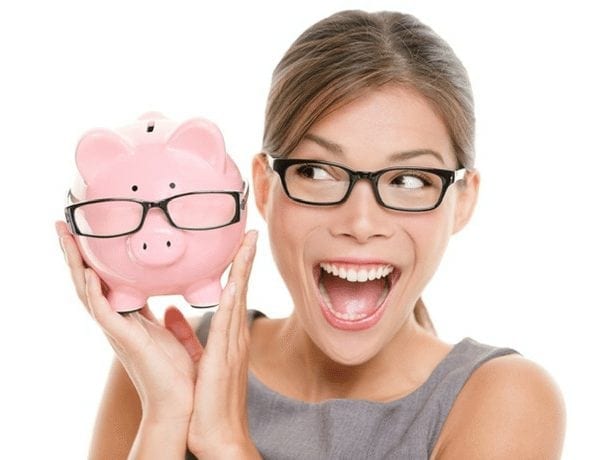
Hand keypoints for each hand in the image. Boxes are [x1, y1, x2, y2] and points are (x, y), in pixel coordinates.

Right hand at [55, 221, 197, 423]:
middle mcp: (116, 322)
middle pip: (87, 282)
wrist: (180, 402)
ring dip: (76, 266)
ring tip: (66, 239)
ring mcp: (117, 331)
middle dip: (75, 255)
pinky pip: (105, 314)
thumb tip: (168, 303)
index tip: (85, 233)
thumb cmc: (176, 370)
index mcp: (127, 318)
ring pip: (88, 293)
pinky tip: (90, 276)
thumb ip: (163, 317)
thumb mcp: (167, 333)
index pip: (103, 282)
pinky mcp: (125, 341)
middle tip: (63, 226)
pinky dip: (95, 294)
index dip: (92, 259)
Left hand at [184, 230, 260, 458]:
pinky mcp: (223, 360)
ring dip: (243, 271)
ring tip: (247, 244)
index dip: (236, 267)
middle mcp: (234, 338)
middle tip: (250, 232)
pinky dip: (231, 302)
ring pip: (237, 301)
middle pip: (240, 290)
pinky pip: (227, 326)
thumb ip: (184, 333)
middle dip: (245, 259)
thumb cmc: (209, 402)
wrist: (220, 435)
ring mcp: (233, 348)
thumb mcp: (196, 361)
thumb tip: (172, 310)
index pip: (231, 294)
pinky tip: (232, 284)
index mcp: (227, 338)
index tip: (239, 243)